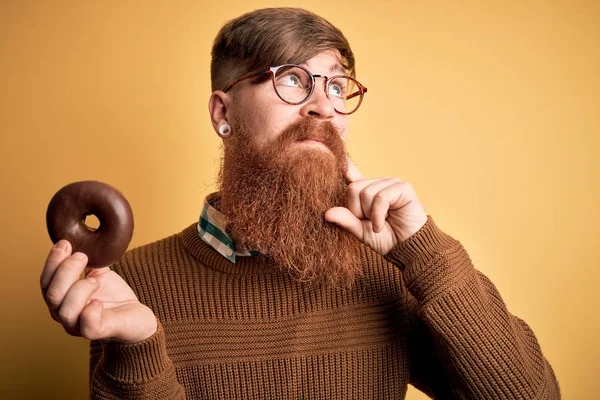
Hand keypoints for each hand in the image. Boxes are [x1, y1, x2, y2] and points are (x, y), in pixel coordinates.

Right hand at [40, 240, 156, 343]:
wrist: (136, 316)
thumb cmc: (113, 296)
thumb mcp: (98, 273)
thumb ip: (86, 261)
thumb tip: (79, 240)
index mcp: (61, 299)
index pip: (46, 282)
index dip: (52, 262)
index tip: (64, 243)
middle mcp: (64, 315)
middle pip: (52, 294)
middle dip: (65, 271)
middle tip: (82, 256)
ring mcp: (79, 326)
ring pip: (65, 311)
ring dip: (79, 289)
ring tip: (95, 280)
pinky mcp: (100, 332)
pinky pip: (88, 326)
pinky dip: (90, 311)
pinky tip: (98, 302)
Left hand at [325, 160, 427, 254]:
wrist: (406, 248)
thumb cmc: (385, 238)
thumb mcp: (360, 231)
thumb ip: (346, 220)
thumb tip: (326, 213)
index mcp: (366, 190)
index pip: (351, 175)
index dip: (343, 165)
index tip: (334, 149)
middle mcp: (377, 183)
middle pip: (353, 188)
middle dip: (358, 211)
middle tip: (370, 222)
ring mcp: (390, 183)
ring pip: (366, 193)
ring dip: (370, 215)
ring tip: (380, 222)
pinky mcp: (402, 187)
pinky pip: (380, 198)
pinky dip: (378, 216)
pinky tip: (382, 225)